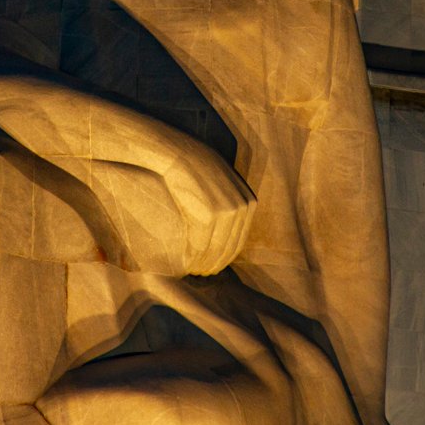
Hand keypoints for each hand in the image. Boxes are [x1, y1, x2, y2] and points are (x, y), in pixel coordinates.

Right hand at [166, 150, 254, 275]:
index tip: (210, 265)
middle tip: (199, 273)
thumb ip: (227, 200)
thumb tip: (224, 228)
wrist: (175, 151)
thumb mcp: (220, 179)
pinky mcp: (209, 214)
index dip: (224, 256)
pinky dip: (193, 256)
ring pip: (215, 250)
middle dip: (214, 264)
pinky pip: (201, 244)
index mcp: (249, 200)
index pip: (239, 240)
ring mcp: (227, 211)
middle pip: (229, 248)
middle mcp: (243, 206)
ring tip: (191, 270)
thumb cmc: (192, 165)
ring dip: (203, 264)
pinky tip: (185, 262)